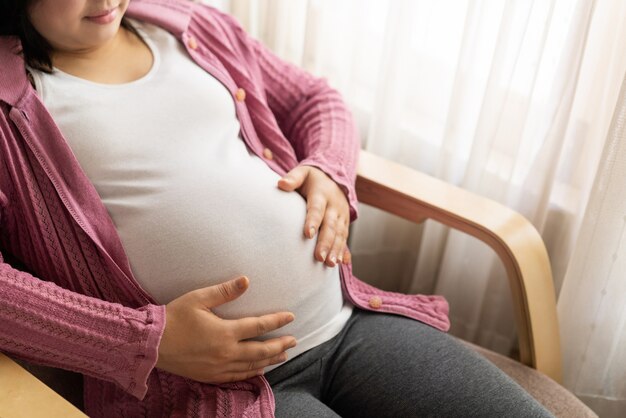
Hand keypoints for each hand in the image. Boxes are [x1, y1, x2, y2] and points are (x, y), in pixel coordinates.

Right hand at [155, 276, 296, 382]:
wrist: (152, 344)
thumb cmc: (174, 317)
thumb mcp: (198, 299)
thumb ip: (224, 291)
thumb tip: (246, 280)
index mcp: (225, 332)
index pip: (259, 326)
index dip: (277, 321)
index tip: (291, 317)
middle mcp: (226, 353)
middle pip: (261, 350)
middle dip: (280, 345)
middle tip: (294, 341)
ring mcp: (219, 367)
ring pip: (252, 365)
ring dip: (270, 360)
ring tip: (282, 355)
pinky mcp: (210, 376)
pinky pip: (237, 377)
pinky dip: (251, 372)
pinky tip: (258, 370)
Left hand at [277, 165, 351, 266]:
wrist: (335, 179)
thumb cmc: (312, 179)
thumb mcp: (303, 173)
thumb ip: (293, 178)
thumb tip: (281, 184)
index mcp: (322, 194)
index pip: (317, 208)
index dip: (313, 221)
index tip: (307, 234)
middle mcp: (334, 206)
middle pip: (330, 226)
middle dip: (326, 242)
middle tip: (319, 257)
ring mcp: (341, 216)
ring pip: (340, 234)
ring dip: (336, 249)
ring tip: (330, 264)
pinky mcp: (345, 223)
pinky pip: (344, 238)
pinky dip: (343, 250)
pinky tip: (341, 262)